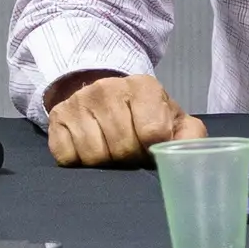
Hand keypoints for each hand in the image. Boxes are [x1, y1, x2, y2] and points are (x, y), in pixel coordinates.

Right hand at [44, 71, 204, 166]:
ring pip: (94, 154)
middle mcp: (107, 88)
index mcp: (143, 86)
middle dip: (129, 157)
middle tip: (130, 151)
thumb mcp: (175, 121)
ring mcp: (79, 101)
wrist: (106, 96)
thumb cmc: (146, 115)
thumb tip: (190, 159)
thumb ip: (190, 136)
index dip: (152, 149)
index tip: (150, 147)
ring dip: (105, 161)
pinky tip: (89, 148)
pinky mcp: (57, 118)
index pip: (152, 132)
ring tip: (111, 149)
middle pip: (122, 147)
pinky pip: (67, 156)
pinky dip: (79, 161)